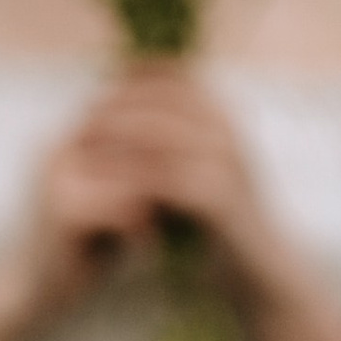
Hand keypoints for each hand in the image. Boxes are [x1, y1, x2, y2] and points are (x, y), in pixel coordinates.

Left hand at [72, 62, 291, 298]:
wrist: (259, 265)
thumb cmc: (220, 217)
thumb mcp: (198, 166)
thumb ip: (171, 136)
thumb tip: (127, 103)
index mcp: (224, 117)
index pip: (174, 75)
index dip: (133, 77)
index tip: (98, 88)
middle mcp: (228, 131)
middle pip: (161, 99)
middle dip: (117, 105)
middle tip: (81, 117)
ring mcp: (225, 161)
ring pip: (158, 133)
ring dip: (116, 137)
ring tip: (82, 146)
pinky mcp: (216, 197)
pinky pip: (161, 177)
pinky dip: (128, 178)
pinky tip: (102, 184)